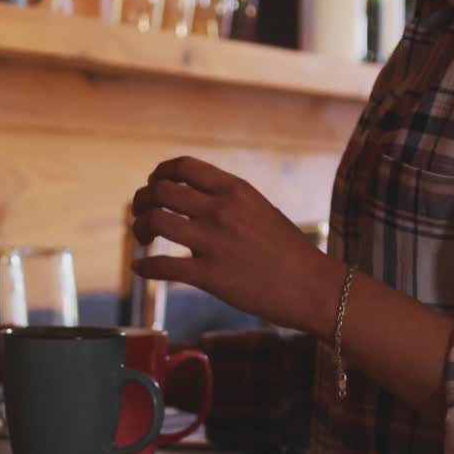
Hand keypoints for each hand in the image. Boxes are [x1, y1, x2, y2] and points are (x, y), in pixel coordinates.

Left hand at [130, 156, 345, 335]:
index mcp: (236, 189)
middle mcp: (221, 210)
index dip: (160, 172)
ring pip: (155, 221)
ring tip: (141, 238)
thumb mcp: (261, 210)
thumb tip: (194, 204)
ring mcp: (214, 242)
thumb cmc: (290, 251)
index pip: (184, 166)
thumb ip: (228, 202)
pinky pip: (162, 267)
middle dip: (142, 200)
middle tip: (140, 212)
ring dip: (139, 228)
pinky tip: (141, 270)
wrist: (314, 286)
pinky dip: (144, 267)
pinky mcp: (210, 276)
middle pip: (161, 191)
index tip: (154, 183)